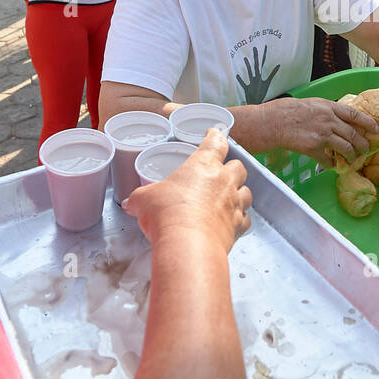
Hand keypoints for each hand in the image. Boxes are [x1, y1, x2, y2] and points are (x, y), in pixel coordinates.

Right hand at [122, 129, 251, 254]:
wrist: (188, 244)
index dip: (215, 136)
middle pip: (238, 166)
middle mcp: (223, 181)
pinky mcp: (237, 226)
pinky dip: (240, 220)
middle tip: (222, 172)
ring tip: (229, 198)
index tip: (214, 133)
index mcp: (203, 165)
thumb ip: (140, 198)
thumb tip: (131, 203)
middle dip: (232, 168)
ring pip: (247, 193)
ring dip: (240, 193)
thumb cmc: (167, 214)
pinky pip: (245, 220)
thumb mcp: (144, 200)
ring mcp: (233, 204)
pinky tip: (232, 223)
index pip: (215, 143)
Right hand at [273, 97, 378, 166]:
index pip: (354, 114)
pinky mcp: (313, 148)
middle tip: (366, 150)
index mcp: (329, 107)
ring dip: (351, 156)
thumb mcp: (312, 104)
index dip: (368, 122)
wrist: (274, 122)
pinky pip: (327, 160)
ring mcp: (322, 134)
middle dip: (362, 144)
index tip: (377, 128)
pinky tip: (331, 166)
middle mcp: (328, 120)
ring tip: (352, 161)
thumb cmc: (289, 111)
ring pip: (345, 147)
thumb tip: (338, 119)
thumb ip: (327, 111)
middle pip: (353, 134)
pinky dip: (331, 164)